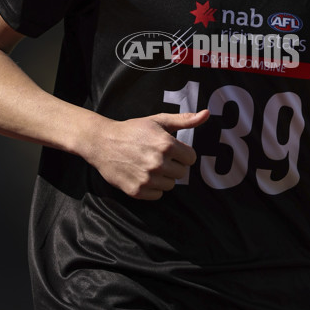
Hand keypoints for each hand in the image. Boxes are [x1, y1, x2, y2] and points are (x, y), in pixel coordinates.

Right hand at [86, 109, 209, 199]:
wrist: (102, 142)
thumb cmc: (133, 129)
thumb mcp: (159, 120)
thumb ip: (185, 120)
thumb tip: (206, 114)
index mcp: (166, 145)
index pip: (191, 158)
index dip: (182, 154)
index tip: (170, 150)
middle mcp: (158, 163)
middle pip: (182, 173)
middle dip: (173, 165)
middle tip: (157, 157)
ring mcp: (147, 178)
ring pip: (171, 185)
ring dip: (164, 177)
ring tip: (149, 165)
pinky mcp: (137, 191)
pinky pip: (158, 195)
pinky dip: (152, 188)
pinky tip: (142, 175)